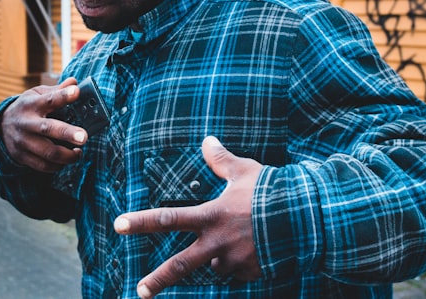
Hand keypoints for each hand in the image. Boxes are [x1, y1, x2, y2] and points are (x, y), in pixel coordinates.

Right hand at [0, 77, 87, 171]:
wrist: (2, 126)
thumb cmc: (27, 108)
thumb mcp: (37, 94)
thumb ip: (56, 91)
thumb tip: (74, 83)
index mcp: (31, 104)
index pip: (49, 99)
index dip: (63, 96)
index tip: (76, 92)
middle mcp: (26, 123)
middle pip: (48, 129)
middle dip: (67, 133)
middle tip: (84, 137)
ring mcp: (23, 141)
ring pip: (47, 152)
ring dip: (67, 155)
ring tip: (79, 152)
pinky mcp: (22, 156)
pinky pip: (43, 165)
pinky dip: (58, 165)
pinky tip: (66, 160)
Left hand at [114, 136, 262, 297]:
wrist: (306, 218)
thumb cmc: (273, 191)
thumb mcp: (244, 171)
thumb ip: (221, 160)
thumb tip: (207, 140)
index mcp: (211, 216)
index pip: (168, 218)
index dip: (142, 222)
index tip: (118, 225)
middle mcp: (218, 243)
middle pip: (181, 266)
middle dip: (158, 280)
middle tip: (140, 291)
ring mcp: (235, 262)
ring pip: (215, 265)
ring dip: (219, 256)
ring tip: (241, 237)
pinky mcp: (251, 273)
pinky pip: (239, 271)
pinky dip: (241, 262)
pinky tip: (256, 246)